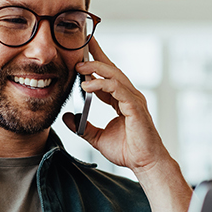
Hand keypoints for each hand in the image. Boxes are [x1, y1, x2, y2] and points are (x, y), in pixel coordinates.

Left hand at [64, 36, 173, 175]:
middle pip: (112, 69)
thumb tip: (67, 118)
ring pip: (114, 75)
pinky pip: (117, 89)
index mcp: (122, 100)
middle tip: (80, 48)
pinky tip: (87, 86)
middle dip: (97, 56)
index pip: (107, 76)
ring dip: (96, 68)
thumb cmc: (128, 151)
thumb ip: (83, 127)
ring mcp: (133, 99)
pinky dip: (102, 84)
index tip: (82, 52)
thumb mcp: (97, 137)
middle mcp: (129, 96)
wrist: (144, 163)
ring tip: (79, 67)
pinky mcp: (135, 106)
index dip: (95, 63)